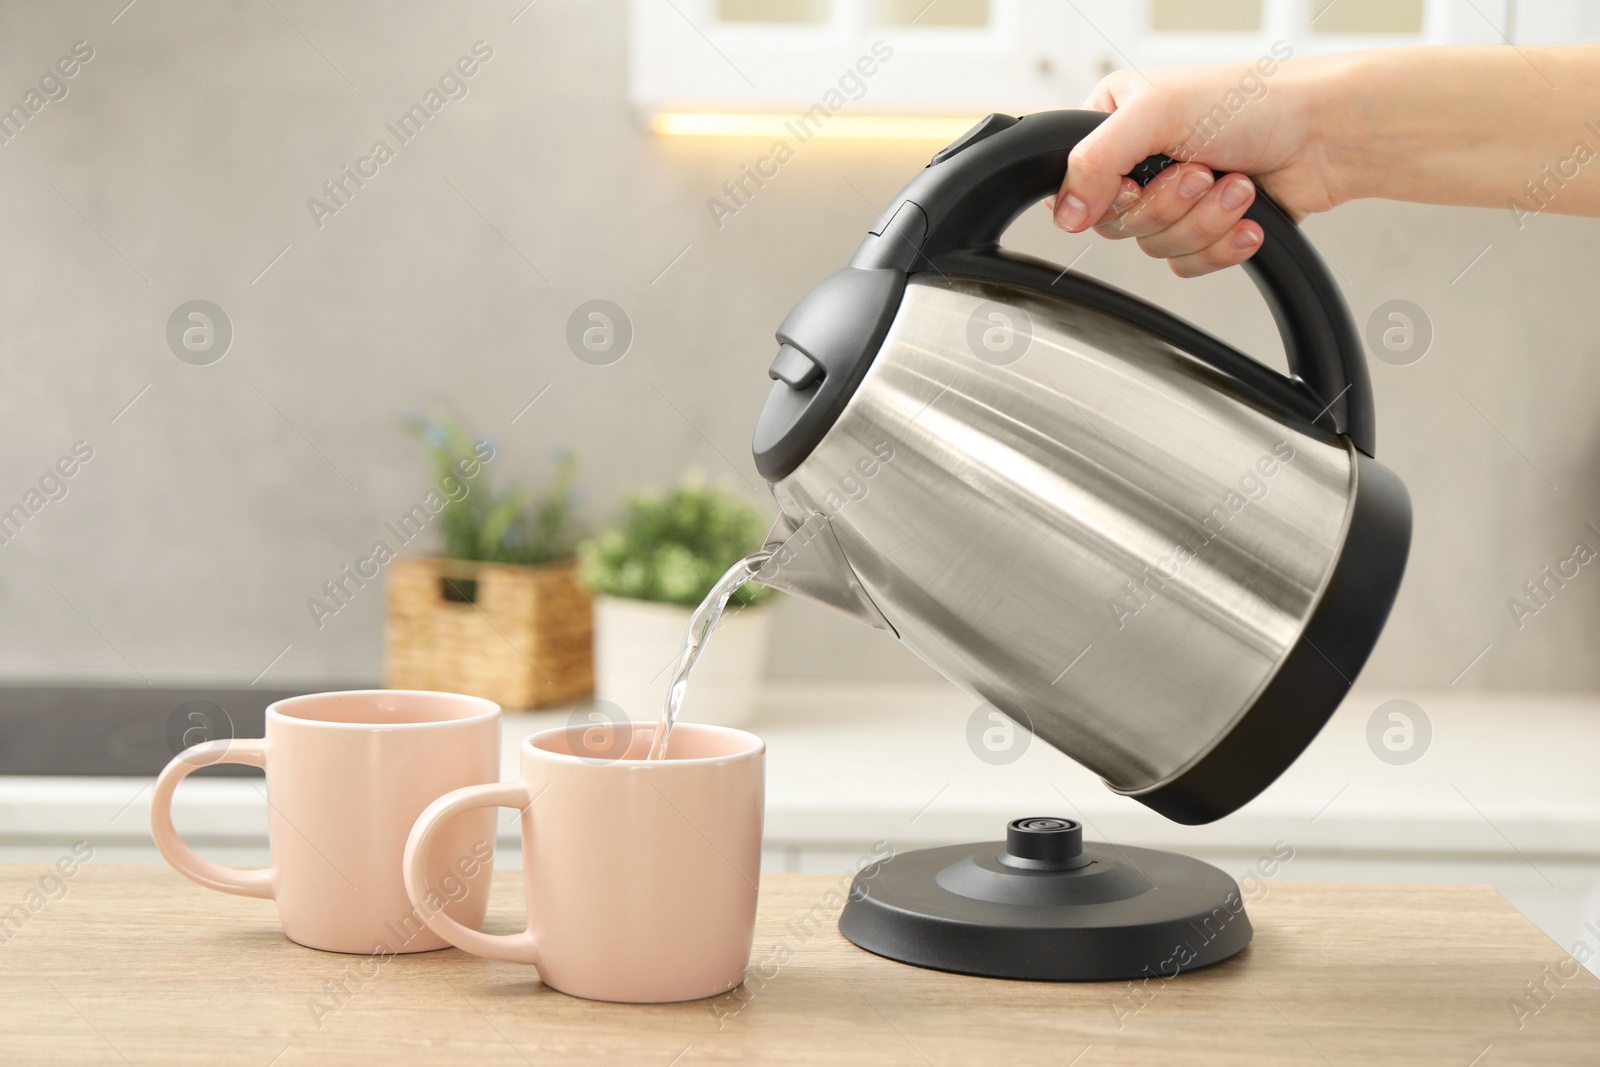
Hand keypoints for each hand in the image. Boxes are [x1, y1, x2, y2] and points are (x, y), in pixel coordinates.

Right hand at [1051, 56, 1346, 276]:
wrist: (1327, 133)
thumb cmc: (1256, 102)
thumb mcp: (1156, 112)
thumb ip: (1095, 159)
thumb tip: (1065, 213)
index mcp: (1115, 122)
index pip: (1076, 184)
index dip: (1107, 197)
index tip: (1136, 185)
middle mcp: (1140, 161)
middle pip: (1118, 224)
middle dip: (1170, 206)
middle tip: (1202, 172)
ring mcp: (1174, 197)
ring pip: (1155, 247)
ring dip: (1204, 221)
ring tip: (1238, 185)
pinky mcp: (1205, 228)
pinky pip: (1188, 264)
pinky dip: (1221, 245)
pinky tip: (1247, 218)